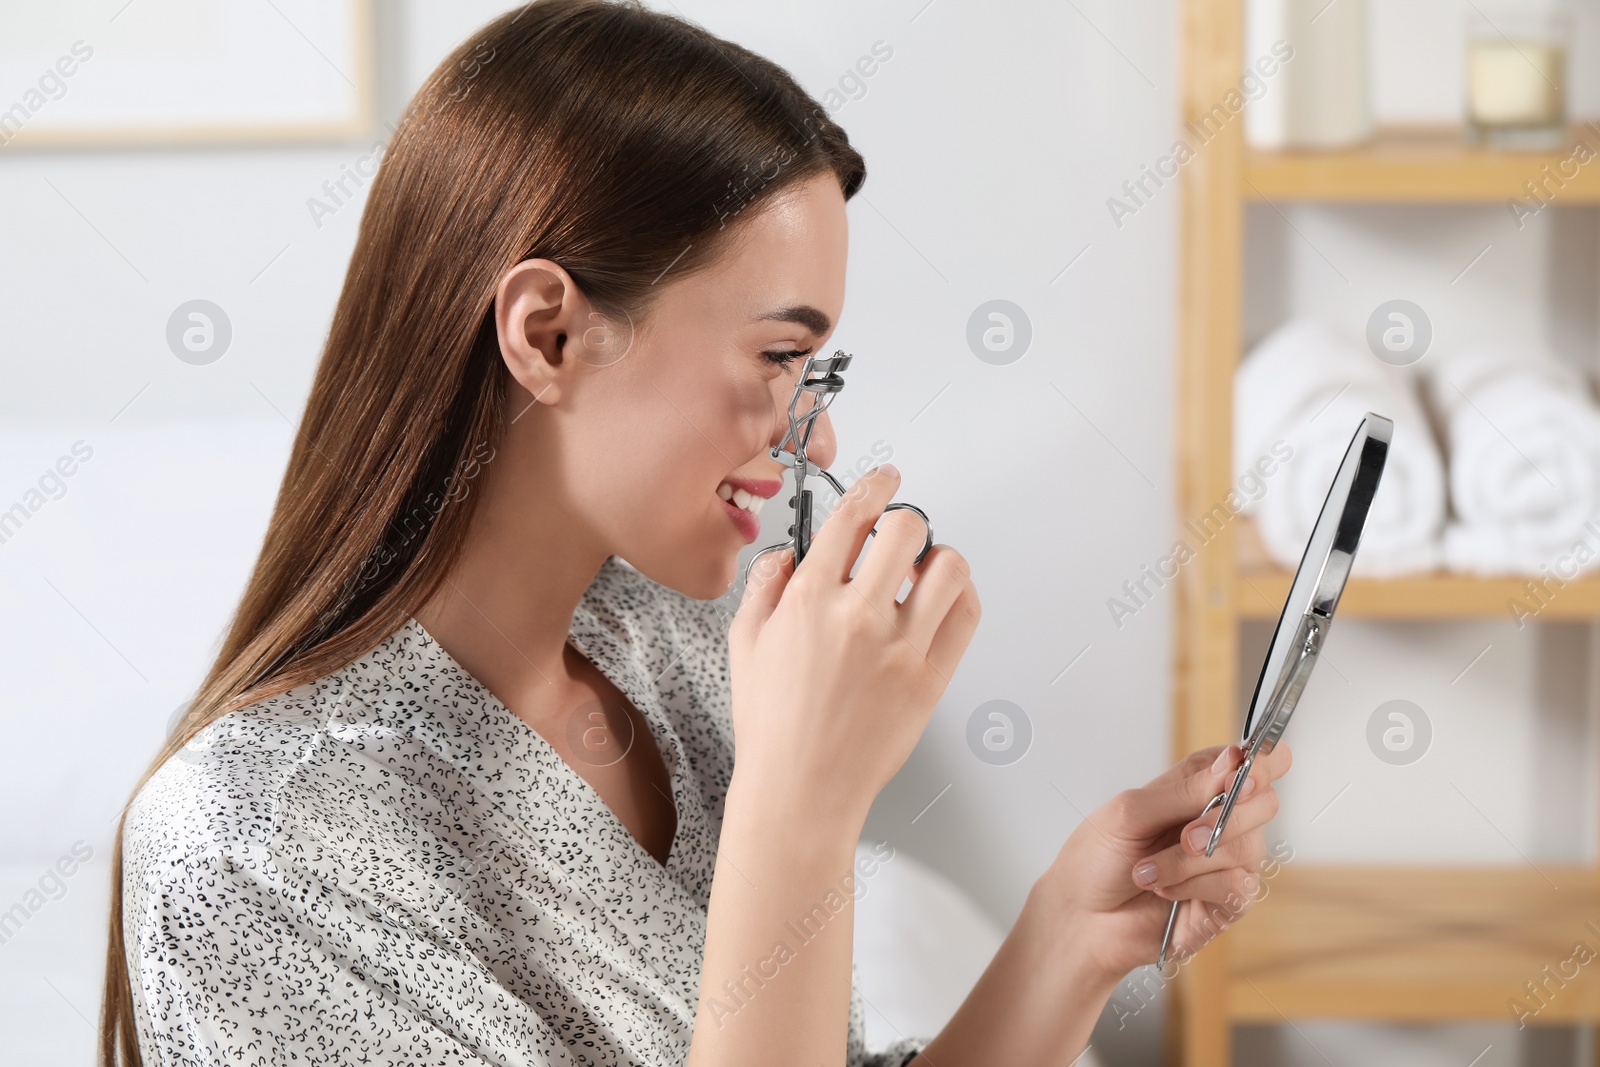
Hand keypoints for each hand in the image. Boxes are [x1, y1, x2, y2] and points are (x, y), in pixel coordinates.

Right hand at [727, 465, 980, 828]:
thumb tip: (789, 552)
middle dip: (905, 523)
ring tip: (923, 573)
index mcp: (808, 599)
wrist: (800, 790)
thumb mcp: (744, 644)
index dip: (875, 485)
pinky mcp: (930, 679)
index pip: (853, 516)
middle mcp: (857, 616)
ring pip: (948, 566)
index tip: (886, 479)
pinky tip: (942, 601)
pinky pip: (966, 615)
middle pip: (906, 529)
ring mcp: (899, 648)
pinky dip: (961, 595)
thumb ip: (765, 585)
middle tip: (901, 536)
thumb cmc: (772, 725)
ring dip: (939, 558)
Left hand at [1034, 741, 1293, 979]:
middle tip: (1185, 836)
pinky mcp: (1227, 901)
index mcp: (1198, 786)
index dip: (1264, 762)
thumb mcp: (1129, 813)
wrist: (1081, 917)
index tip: (1239, 774)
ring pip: (1246, 847)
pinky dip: (1192, 885)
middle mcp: (1221, 819)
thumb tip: (1232, 762)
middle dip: (1226, 817)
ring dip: (1189, 861)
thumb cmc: (1097, 859)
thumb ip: (1182, 790)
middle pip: (1265, 803)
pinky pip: (1235, 885)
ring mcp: (1227, 861)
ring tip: (1146, 871)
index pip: (1257, 762)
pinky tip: (1163, 890)